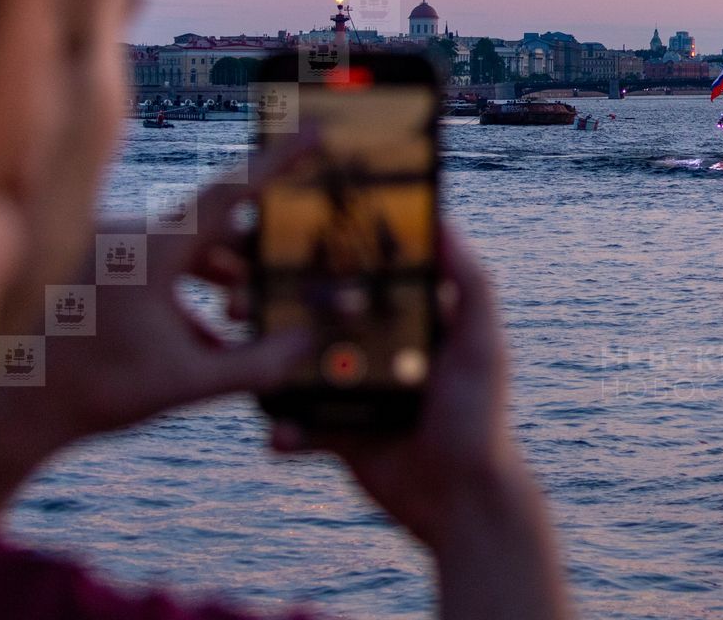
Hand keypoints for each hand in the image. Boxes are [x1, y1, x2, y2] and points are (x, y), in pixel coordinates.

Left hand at [0, 139, 316, 510]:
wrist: (8, 410)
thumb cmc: (92, 393)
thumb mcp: (184, 383)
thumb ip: (253, 365)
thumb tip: (304, 347)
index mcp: (150, 252)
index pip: (230, 194)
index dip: (278, 161)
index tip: (315, 133)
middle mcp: (127, 239)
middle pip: (211, 226)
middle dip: (250, 249)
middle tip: (286, 260)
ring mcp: (105, 251)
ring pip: (180, 247)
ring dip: (216, 275)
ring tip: (242, 310)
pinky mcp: (92, 268)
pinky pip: (153, 265)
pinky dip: (182, 290)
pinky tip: (204, 332)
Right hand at [271, 227, 570, 619]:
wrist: (461, 500)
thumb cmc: (480, 416)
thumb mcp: (481, 344)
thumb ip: (471, 283)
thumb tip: (444, 222)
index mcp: (412, 320)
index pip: (365, 276)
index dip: (328, 256)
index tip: (283, 236)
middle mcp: (381, 348)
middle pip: (320, 317)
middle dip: (278, 306)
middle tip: (240, 299)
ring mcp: (355, 389)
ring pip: (298, 367)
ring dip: (266, 362)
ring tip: (242, 356)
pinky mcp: (339, 432)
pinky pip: (299, 425)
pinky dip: (285, 429)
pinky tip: (280, 434)